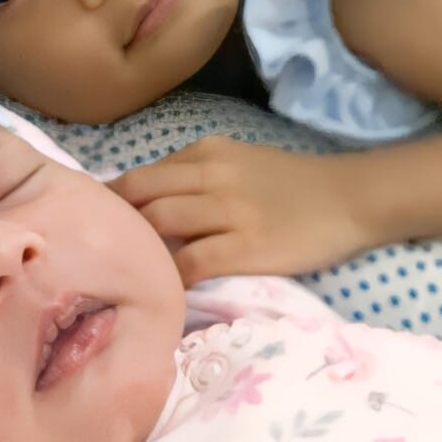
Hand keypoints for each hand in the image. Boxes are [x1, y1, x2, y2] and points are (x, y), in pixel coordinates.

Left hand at [106, 139, 377, 286]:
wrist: (350, 198)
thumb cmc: (292, 183)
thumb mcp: (239, 160)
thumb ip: (194, 174)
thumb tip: (145, 199)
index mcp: (207, 153)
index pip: (141, 174)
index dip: (110, 200)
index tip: (91, 222)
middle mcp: (213, 176)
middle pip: (140, 194)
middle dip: (111, 221)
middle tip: (94, 249)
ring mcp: (230, 212)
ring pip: (160, 223)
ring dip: (137, 246)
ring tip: (124, 270)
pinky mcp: (248, 246)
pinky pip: (193, 261)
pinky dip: (171, 275)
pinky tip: (162, 288)